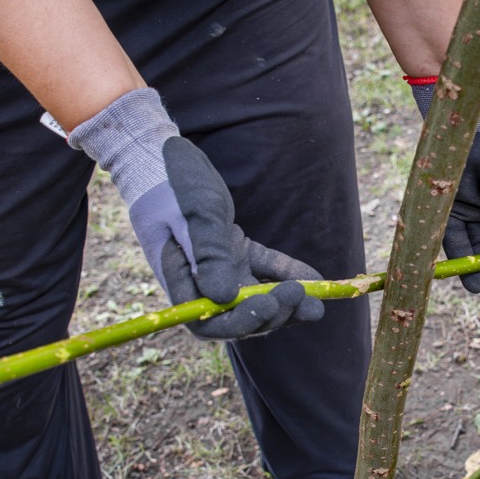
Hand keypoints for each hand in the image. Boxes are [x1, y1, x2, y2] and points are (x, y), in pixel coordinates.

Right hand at [69, 88, 323, 338]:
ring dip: (285, 302)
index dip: (241, 322)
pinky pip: (264, 267)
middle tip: (298, 297)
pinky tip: (314, 276)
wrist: (163, 155)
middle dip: (271, 313)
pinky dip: (287, 273)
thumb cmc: (173, 182)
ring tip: (317, 304)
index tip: (268, 306)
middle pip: (238, 315)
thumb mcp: (194, 214)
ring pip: (255, 295)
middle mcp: (200, 280)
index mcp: (181, 280)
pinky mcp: (234, 249)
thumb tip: (224, 298)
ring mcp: (219, 266)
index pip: (210, 321)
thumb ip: (208, 255)